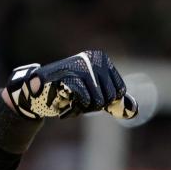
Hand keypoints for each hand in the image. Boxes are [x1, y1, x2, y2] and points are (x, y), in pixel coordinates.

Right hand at [4, 49, 137, 119]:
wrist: (37, 92)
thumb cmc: (69, 93)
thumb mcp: (95, 95)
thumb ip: (113, 101)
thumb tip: (133, 111)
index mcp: (102, 59)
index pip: (119, 90)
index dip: (109, 102)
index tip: (94, 100)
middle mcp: (93, 58)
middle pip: (109, 96)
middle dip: (96, 106)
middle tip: (81, 103)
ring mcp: (80, 64)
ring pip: (98, 98)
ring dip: (86, 108)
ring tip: (74, 102)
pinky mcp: (67, 73)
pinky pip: (84, 97)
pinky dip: (78, 105)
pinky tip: (68, 102)